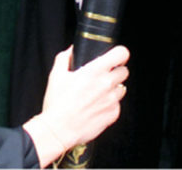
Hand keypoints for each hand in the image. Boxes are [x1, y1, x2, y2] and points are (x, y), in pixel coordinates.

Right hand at [23, 45, 129, 165]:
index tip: (115, 56)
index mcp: (94, 70)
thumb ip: (65, 58)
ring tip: (99, 93)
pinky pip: (117, 105)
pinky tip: (97, 106)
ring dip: (113, 88)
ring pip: (122, 88)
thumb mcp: (56, 74)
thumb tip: (71, 50)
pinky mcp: (113, 115)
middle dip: (116, 71)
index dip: (119, 53)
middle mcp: (106, 84)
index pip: (121, 54)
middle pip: (124, 71)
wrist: (59, 129)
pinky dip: (110, 104)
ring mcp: (112, 100)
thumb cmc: (57, 103)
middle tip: (104, 75)